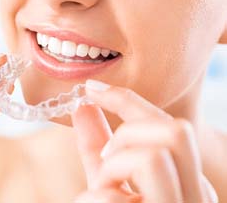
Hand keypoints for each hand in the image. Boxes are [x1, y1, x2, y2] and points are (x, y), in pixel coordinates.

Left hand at [71, 80, 217, 202]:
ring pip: (156, 154)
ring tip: (102, 187)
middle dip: (129, 129)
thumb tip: (84, 105)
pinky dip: (95, 198)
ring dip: (115, 164)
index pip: (168, 125)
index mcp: (187, 184)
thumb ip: (99, 148)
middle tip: (106, 155)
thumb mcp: (107, 187)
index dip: (128, 99)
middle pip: (176, 130)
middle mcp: (196, 201)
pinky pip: (120, 199)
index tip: (91, 89)